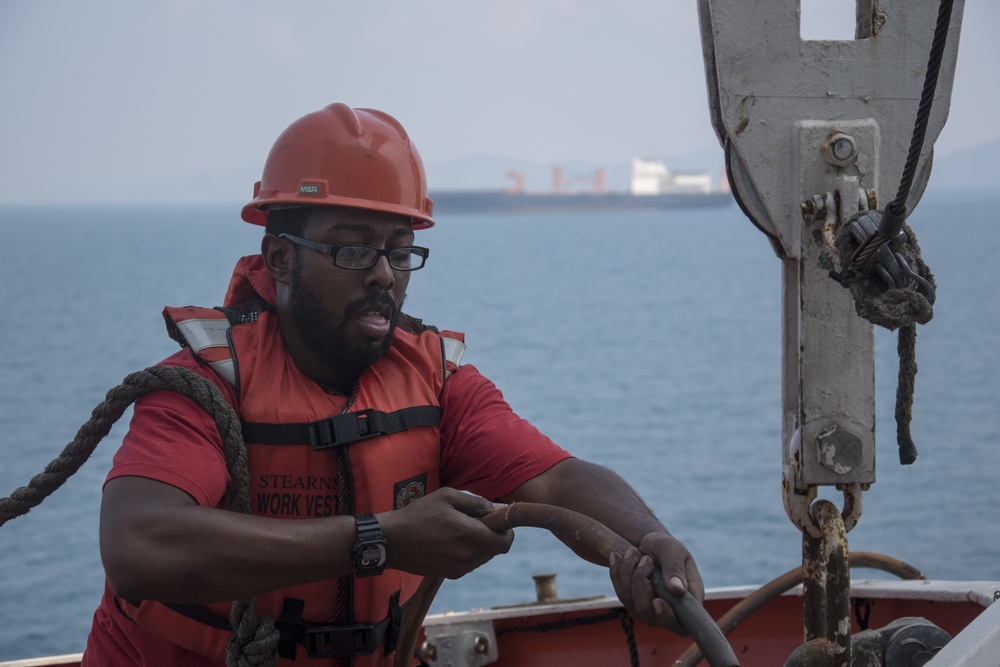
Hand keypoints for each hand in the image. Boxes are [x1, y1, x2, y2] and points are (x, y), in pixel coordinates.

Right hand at [378, 488, 514, 578]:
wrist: (391, 541)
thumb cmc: (418, 514)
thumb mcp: (447, 497)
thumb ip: (477, 503)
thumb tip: (500, 509)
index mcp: (468, 534)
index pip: (504, 542)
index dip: (506, 531)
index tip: (497, 520)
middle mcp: (467, 555)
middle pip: (495, 550)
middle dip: (492, 535)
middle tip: (475, 521)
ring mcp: (459, 568)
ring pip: (483, 557)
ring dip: (480, 544)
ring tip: (459, 530)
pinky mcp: (450, 574)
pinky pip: (470, 563)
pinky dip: (468, 553)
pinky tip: (451, 541)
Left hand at [608, 531, 704, 634]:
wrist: (649, 544)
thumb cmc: (665, 546)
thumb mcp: (672, 549)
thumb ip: (675, 567)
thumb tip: (678, 590)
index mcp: (689, 599)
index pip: (681, 623)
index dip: (668, 617)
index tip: (657, 601)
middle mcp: (670, 610)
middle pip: (648, 611)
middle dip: (640, 581)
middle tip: (645, 558)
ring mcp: (650, 610)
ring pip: (631, 602)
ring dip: (627, 573)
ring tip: (634, 552)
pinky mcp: (634, 604)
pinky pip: (621, 593)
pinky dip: (617, 573)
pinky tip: (617, 557)